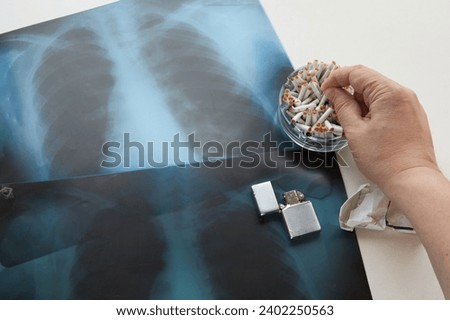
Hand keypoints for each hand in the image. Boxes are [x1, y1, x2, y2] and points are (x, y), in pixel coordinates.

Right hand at [321, 65, 438, 187]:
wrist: (411, 179)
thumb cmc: (386, 160)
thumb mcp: (355, 131)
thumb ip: (342, 106)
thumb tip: (334, 92)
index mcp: (389, 93)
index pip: (358, 73)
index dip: (337, 78)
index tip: (325, 88)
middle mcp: (403, 94)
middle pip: (368, 82)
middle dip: (348, 91)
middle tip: (334, 105)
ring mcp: (409, 105)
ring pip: (377, 93)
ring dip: (360, 102)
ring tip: (351, 122)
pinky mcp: (411, 115)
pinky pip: (387, 104)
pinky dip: (372, 109)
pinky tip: (364, 126)